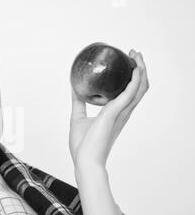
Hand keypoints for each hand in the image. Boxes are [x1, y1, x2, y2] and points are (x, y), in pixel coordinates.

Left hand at [69, 50, 148, 167]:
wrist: (84, 160)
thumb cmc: (83, 145)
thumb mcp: (78, 117)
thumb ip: (78, 103)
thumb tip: (74, 88)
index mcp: (116, 114)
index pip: (130, 94)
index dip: (132, 79)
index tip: (127, 64)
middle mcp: (123, 113)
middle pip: (139, 88)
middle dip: (140, 70)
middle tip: (134, 54)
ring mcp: (121, 113)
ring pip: (139, 88)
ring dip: (141, 70)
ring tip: (136, 55)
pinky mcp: (115, 113)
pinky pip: (129, 93)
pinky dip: (134, 80)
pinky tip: (134, 69)